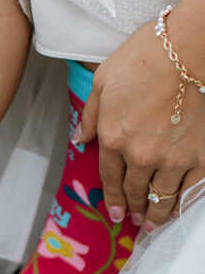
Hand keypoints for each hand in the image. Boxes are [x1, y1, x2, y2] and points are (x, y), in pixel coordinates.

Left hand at [76, 15, 204, 230]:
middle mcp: (140, 155)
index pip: (109, 178)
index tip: (114, 213)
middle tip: (134, 220)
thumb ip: (90, 115)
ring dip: (156, 214)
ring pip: (161, 197)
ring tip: (154, 223)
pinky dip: (184, 203)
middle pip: (134, 191)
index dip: (111, 198)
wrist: (187, 49)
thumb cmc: (145, 57)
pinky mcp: (200, 156)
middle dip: (132, 209)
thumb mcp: (102, 81)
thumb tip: (80, 138)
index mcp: (113, 138)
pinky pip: (191, 189)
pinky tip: (179, 210)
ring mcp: (172, 159)